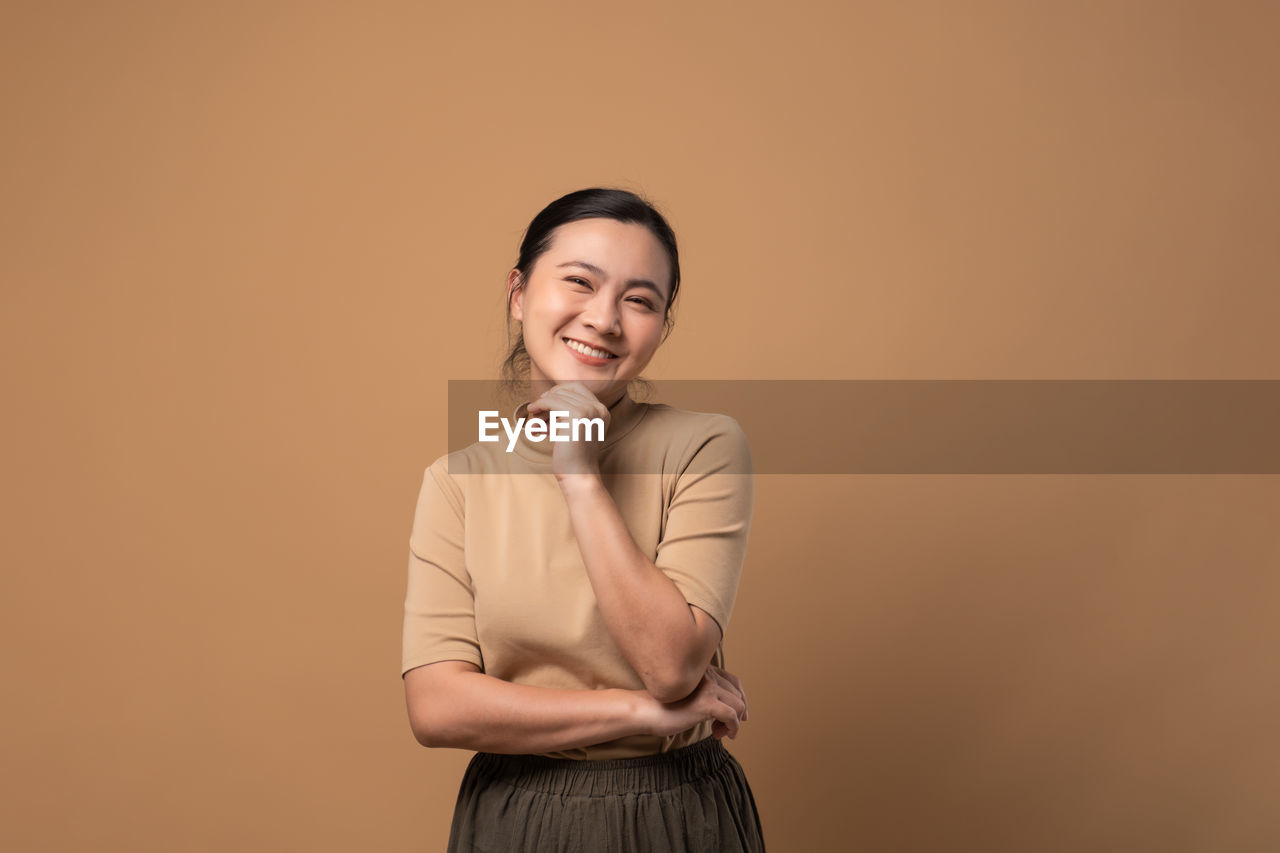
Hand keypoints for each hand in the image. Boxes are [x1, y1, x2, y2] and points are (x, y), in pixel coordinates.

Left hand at [526, 381, 610, 479]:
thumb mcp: (575, 429)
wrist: (579, 475)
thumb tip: (547, 395)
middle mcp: (599, 408)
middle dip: (549, 398)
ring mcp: (590, 411)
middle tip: (536, 410)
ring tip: (534, 419)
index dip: (559, 391)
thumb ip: (569, 413)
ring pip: (558, 396)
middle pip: (567, 389)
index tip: (545, 400)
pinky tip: (533, 415)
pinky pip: (552, 402)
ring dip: (542, 405)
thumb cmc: (573, 456)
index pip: (578, 387)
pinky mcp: (577, 415)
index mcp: (602, 411)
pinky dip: (540, 405)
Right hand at [636, 665, 750, 740]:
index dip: (740, 699)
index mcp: (703, 671)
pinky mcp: (706, 703)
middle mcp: (708, 675)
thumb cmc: (663, 707)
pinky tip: (719, 735)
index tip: (739, 716)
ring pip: (738, 705)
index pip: (733, 681)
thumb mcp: (688, 696)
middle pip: (738, 694)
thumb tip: (727, 711)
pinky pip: (732, 716)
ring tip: (718, 732)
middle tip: (721, 729)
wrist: (646, 711)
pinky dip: (732, 728)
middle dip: (736, 713)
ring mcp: (708, 688)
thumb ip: (705, 695)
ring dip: (734, 722)